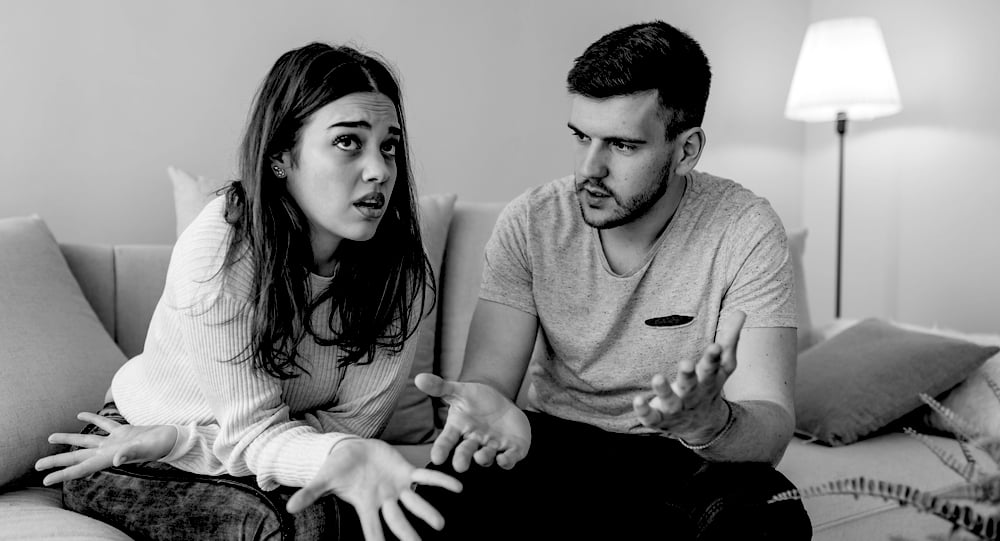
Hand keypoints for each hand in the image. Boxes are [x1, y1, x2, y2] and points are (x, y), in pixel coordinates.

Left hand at [34, 412, 176, 484]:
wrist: (174, 439)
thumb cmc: (160, 445)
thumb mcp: (144, 449)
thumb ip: (129, 454)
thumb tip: (116, 461)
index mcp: (108, 457)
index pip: (81, 467)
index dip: (62, 473)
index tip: (45, 479)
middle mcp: (108, 452)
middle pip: (77, 456)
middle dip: (57, 461)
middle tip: (37, 466)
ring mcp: (114, 442)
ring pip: (85, 440)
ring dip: (68, 439)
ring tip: (50, 439)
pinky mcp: (122, 432)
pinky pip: (102, 425)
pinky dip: (91, 419)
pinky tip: (80, 415)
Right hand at [286, 438, 461, 540]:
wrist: (351, 450)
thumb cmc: (337, 469)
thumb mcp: (323, 480)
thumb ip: (310, 494)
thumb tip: (289, 507)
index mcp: (365, 506)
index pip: (372, 531)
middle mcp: (384, 502)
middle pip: (398, 524)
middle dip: (409, 536)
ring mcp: (397, 489)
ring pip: (416, 504)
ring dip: (428, 513)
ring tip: (441, 524)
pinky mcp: (407, 472)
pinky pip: (427, 479)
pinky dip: (441, 482)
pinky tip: (459, 487)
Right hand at [415, 373, 529, 471]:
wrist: (500, 402)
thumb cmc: (476, 399)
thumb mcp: (460, 391)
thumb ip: (440, 387)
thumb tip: (418, 378)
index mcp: (459, 429)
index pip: (447, 441)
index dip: (441, 450)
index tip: (436, 458)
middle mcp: (474, 441)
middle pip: (466, 452)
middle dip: (462, 459)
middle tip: (459, 466)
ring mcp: (492, 446)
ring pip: (486, 457)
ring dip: (483, 459)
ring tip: (480, 457)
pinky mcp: (511, 448)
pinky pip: (509, 457)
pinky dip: (507, 461)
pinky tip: (503, 460)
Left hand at [633, 311, 745, 443]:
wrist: (704, 426)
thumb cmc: (710, 385)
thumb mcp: (723, 365)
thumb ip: (729, 339)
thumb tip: (741, 311)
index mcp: (708, 380)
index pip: (712, 368)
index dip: (713, 358)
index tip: (715, 346)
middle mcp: (693, 395)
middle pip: (691, 385)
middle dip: (688, 375)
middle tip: (686, 363)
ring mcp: (676, 409)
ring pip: (670, 401)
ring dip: (664, 391)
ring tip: (657, 378)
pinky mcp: (660, 419)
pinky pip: (651, 417)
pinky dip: (644, 411)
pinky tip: (638, 400)